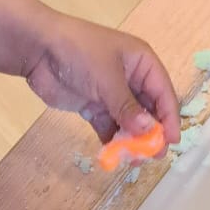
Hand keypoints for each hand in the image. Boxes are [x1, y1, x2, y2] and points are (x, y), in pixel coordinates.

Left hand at [26, 13, 180, 146]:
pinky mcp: (94, 107)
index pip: (163, 92)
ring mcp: (112, 94)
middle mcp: (131, 79)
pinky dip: (112, 141)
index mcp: (141, 63)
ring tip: (132, 160)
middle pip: (149, 110)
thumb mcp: (108, 78)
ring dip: (132, 141)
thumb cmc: (79, 53)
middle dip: (152, 133)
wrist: (38, 49)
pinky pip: (109, 128)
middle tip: (152, 156)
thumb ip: (128, 107)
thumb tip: (149, 131)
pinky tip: (114, 155)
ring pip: (130, 122)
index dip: (169, 117)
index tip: (171, 141)